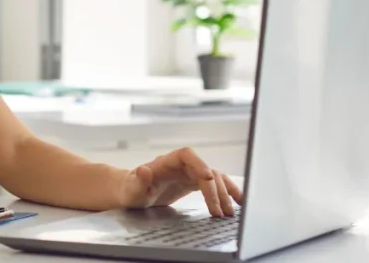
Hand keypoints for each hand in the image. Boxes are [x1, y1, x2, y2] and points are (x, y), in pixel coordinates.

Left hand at [117, 147, 242, 216]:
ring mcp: (188, 173)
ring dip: (224, 194)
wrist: (131, 193)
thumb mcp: (130, 189)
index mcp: (165, 162)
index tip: (208, 178)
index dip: (200, 164)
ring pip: (214, 178)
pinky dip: (227, 192)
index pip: (187, 155)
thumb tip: (143, 170)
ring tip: (229, 213)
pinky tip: (238, 202)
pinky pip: (214, 184)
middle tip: (219, 212)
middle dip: (214, 190)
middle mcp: (180, 165)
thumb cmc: (130, 190)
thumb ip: (137, 181)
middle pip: (205, 170)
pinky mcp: (193, 182)